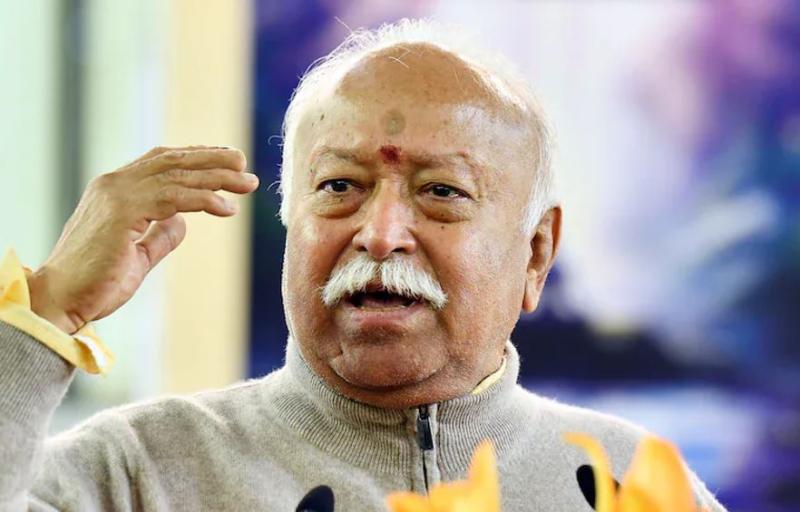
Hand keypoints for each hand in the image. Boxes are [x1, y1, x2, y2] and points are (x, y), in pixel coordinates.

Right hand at [26, 146, 257, 333]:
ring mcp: (117, 194)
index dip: (194, 157)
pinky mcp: (124, 212)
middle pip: (172, 161)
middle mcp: (114, 184)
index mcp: (115, 189)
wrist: (60, 301)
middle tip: (243, 162)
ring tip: (247, 182)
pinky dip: (205, 200)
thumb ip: (160, 235)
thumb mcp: (138, 255)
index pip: (160, 161)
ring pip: (177, 176)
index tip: (225, 160)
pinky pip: (175, 198)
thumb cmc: (95, 283)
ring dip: (216, 177)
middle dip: (211, 160)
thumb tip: (184, 222)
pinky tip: (228, 208)